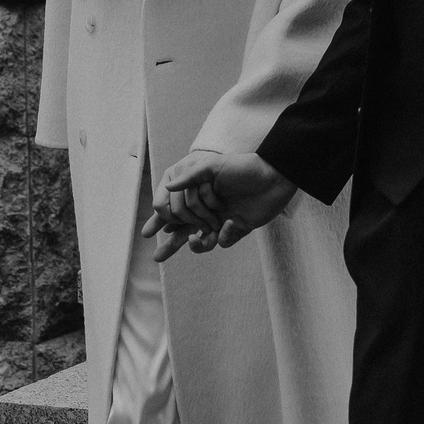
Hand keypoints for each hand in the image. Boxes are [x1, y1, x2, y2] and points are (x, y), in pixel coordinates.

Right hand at [143, 150, 296, 258]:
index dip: (161, 222)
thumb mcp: (214, 166)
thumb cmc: (244, 166)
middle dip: (170, 245)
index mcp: (198, 194)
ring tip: (195, 241)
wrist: (274, 175)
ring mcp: (222, 220)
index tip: (148, 232)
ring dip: (196, 246)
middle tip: (157, 257)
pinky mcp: (238, 228)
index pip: (174, 211)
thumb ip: (190, 177)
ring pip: (202, 242)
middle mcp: (208, 209)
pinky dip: (224, 234)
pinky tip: (230, 223)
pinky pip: (223, 240)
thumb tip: (168, 187)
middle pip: (184, 232)